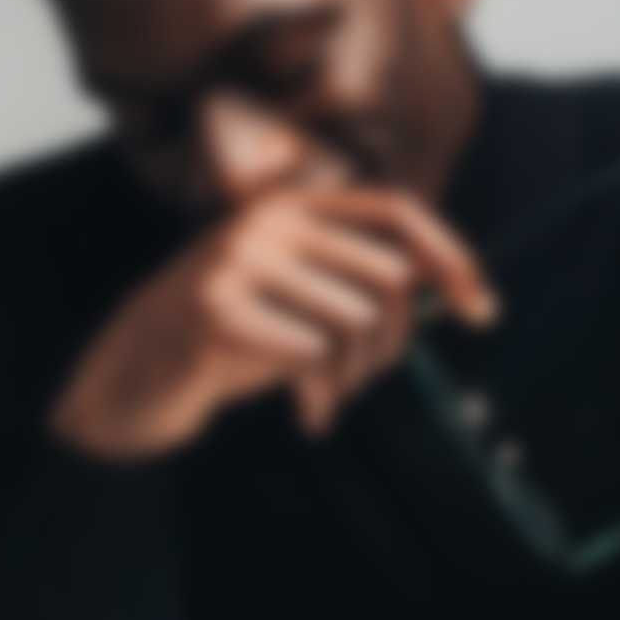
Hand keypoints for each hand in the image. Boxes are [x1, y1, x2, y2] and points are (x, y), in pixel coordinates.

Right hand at [47, 184, 498, 459]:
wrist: (136, 374)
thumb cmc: (236, 339)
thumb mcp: (304, 297)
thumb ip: (364, 281)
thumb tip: (462, 294)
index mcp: (293, 205)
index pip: (396, 209)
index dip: (451, 255)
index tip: (484, 310)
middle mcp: (267, 220)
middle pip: (389, 275)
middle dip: (393, 343)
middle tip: (362, 379)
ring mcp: (237, 259)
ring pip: (357, 319)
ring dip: (355, 377)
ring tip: (328, 396)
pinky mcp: (216, 307)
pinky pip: (313, 354)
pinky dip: (322, 398)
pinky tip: (306, 414)